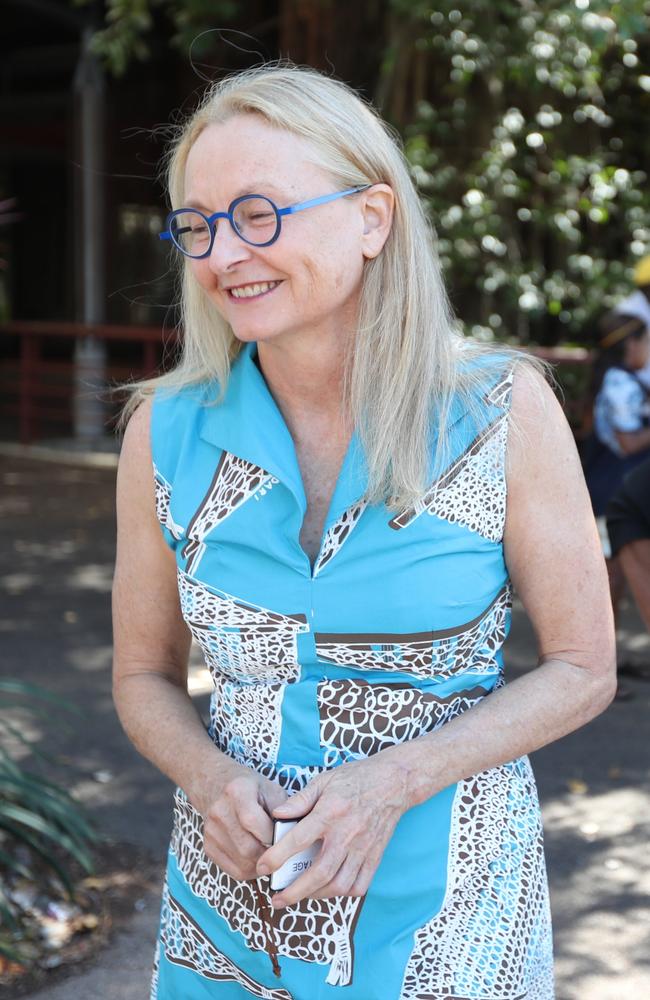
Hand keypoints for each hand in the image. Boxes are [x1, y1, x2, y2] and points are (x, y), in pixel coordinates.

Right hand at [198, 761, 288, 880]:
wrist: (216, 785)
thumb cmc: (250, 788)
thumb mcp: (271, 789)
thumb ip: (284, 811)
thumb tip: (295, 837)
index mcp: (237, 791)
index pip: (253, 822)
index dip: (272, 836)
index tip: (285, 840)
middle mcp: (219, 811)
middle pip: (247, 848)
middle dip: (269, 856)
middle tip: (282, 854)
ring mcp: (210, 831)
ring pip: (241, 863)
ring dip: (261, 866)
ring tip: (272, 857)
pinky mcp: (208, 846)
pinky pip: (232, 871)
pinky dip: (250, 870)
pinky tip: (258, 860)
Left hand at [256, 753, 410, 907]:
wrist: (394, 782)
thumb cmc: (356, 779)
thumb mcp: (324, 780)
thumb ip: (299, 800)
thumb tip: (276, 815)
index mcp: (330, 812)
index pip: (299, 840)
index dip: (277, 856)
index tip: (263, 868)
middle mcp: (347, 834)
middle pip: (319, 872)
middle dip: (295, 891)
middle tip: (277, 899)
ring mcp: (363, 848)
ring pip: (339, 884)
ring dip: (316, 895)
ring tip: (300, 895)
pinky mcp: (375, 857)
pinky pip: (359, 885)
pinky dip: (342, 893)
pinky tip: (329, 889)